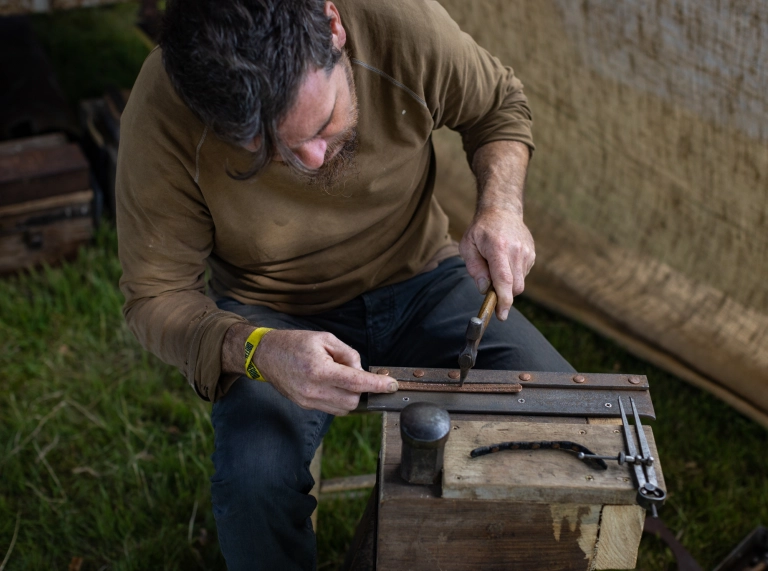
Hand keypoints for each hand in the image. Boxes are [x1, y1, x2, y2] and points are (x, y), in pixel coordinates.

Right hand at [253, 329, 397, 414]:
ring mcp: (308, 401)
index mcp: (319, 370)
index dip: (377, 385)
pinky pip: (332, 409)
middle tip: (354, 371)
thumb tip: (362, 371)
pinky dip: (340, 399)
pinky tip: (333, 384)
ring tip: (340, 377)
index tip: (392, 385)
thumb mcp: (325, 338)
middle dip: (362, 388)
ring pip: (344, 409)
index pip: (356, 382)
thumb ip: (348, 354)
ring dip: (351, 395)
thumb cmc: (295, 342)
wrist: (265, 355)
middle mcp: (314, 390)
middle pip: (353, 400)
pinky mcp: (305, 406)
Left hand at [459, 205, 534, 320]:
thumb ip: (474, 269)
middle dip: (503, 294)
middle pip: (515, 287)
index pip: (504, 280)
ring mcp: (527, 253)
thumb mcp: (467, 246)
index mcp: (499, 248)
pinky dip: (513, 275)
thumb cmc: (481, 230)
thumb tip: (484, 289)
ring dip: (507, 283)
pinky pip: (523, 275)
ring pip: (520, 283)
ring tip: (496, 264)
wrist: (502, 210)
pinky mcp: (532, 255)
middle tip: (489, 285)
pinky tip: (505, 261)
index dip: (503, 301)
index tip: (501, 315)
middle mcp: (517, 251)